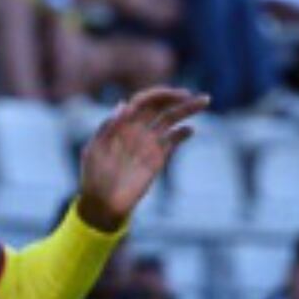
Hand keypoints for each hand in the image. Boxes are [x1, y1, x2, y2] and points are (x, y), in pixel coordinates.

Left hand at [75, 87, 207, 229]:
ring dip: (187, 110)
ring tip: (204, 101)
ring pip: (170, 120)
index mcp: (122, 123)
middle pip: (161, 107)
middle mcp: (137, 129)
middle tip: (195, 95)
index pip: (144, 101)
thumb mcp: (95, 149)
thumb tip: (124, 104)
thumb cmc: (93, 176)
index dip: (159, 95)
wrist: (103, 204)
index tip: (172, 94)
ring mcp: (149, 144)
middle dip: (178, 98)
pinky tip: (190, 130)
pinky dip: (182, 133)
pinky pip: (172, 141)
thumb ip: (108, 127)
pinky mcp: (157, 160)